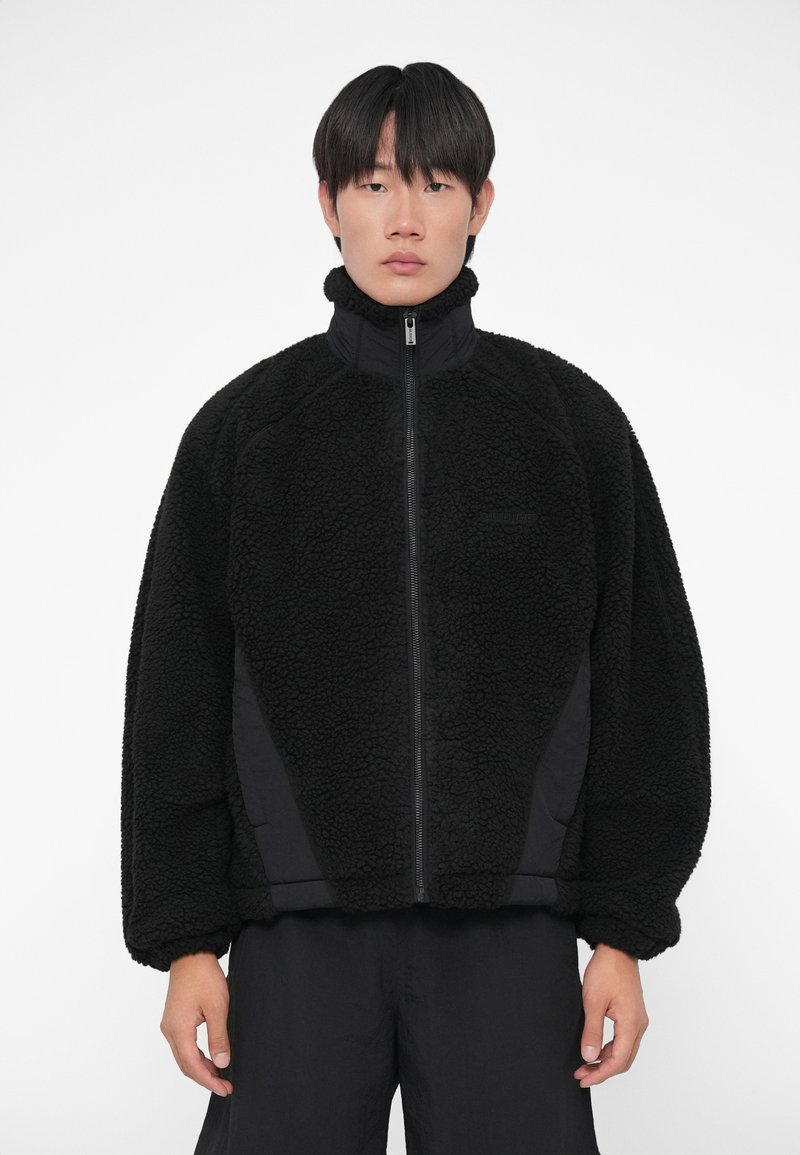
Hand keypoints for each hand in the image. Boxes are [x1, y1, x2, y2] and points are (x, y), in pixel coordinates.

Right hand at [160, 952, 233, 1096]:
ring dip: (200, 1068)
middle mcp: (169, 1030)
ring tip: (220, 1075)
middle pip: (185, 1065)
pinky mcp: (174, 1019)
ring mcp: (169, 1025)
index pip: (192, 1066)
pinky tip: (209, 1057)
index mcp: (178, 1030)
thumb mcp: (217, 1007)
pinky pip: (182, 1045)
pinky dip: (195, 1056)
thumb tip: (221, 1063)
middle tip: (225, 1086)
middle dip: (205, 1078)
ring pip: (183, 1056)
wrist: (190, 953)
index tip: (224, 1089)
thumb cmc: (203, 976)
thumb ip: (218, 1037)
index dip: (209, 1081)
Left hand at [573, 942, 648, 1086]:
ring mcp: (638, 1019)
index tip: (583, 1078)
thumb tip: (589, 1057)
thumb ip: (592, 1031)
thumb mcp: (593, 1001)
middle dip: (603, 1071)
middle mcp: (639, 1025)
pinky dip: (611, 1049)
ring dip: (606, 1061)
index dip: (600, 1074)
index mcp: (631, 1024)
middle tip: (582, 1074)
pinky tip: (596, 1048)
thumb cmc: (607, 970)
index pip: (617, 1061)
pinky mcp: (633, 1013)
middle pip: (624, 1060)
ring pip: (625, 1051)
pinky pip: (625, 1040)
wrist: (618, 948)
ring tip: (586, 1064)